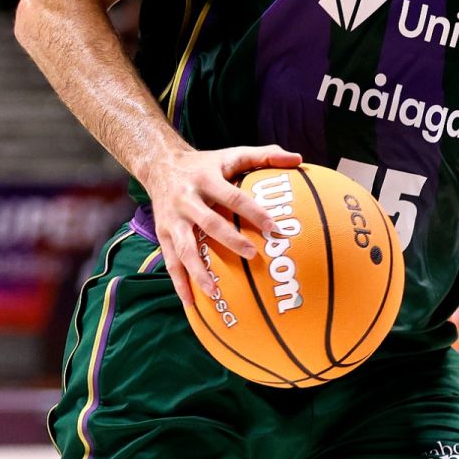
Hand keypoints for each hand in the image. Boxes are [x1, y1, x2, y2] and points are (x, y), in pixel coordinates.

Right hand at [140, 144, 302, 307]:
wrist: (159, 164)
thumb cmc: (206, 164)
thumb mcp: (232, 154)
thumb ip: (265, 155)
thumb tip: (299, 158)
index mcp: (206, 179)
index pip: (233, 197)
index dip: (254, 212)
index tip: (275, 229)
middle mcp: (187, 199)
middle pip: (209, 223)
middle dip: (230, 241)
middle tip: (252, 255)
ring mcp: (172, 220)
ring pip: (184, 248)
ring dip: (198, 271)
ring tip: (214, 292)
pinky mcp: (163, 234)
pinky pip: (171, 262)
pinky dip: (179, 284)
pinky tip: (191, 304)